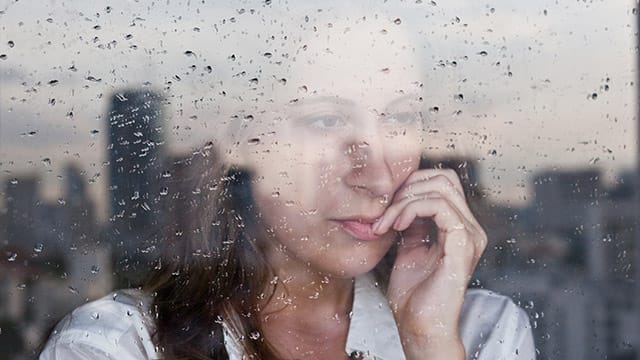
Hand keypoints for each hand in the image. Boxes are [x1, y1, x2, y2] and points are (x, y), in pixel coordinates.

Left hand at [372, 169, 486, 359]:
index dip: (411, 184)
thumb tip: (401, 197)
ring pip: (440, 188)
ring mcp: (470, 235)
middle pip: (444, 178)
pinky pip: (439, 207)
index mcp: (460, 227)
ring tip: (386, 222)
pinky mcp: (463, 245)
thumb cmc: (412, 294)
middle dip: (407, 187)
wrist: (418, 327)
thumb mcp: (408, 246)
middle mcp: (471, 228)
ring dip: (404, 200)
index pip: (442, 182)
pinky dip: (411, 208)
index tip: (385, 206)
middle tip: (384, 212)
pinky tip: (396, 225)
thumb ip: (411, 221)